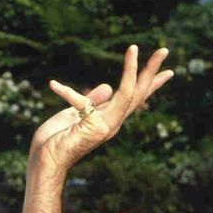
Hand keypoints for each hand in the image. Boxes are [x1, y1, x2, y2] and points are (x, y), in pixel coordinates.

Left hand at [29, 45, 173, 175]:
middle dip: (152, 71)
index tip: (168, 71)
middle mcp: (113, 122)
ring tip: (135, 49)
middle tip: (165, 49)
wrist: (45, 163)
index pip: (134, 97)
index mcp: (109, 118)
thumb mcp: (72, 114)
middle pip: (139, 93)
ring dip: (132, 69)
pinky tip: (53, 85)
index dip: (150, 83)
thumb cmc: (54, 141)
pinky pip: (83, 104)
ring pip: (128, 93)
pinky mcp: (93, 128)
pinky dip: (67, 93)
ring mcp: (106, 126)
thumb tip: (107, 86)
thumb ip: (91, 101)